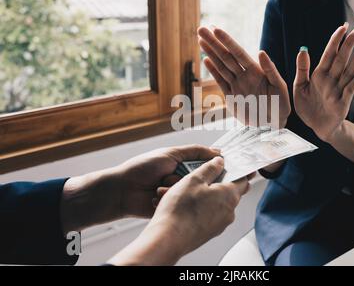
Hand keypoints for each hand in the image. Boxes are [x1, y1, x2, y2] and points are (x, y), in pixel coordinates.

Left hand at [61, 145, 219, 232]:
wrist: (122, 190)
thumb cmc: (142, 168)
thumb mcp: (170, 154)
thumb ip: (195, 152)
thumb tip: (217, 152)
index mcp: (182, 163)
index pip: (206, 163)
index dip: (216, 165)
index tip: (226, 165)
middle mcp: (182, 178)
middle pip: (202, 178)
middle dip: (191, 176)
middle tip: (178, 174)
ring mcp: (177, 192)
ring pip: (190, 190)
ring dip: (175, 186)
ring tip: (159, 184)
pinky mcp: (172, 206)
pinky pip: (181, 202)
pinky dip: (170, 197)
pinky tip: (157, 194)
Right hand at [108, 157, 250, 265]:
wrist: (168, 238)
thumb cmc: (181, 209)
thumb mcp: (194, 179)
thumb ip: (209, 168)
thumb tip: (219, 162)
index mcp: (229, 195)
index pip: (243, 180)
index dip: (240, 171)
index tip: (235, 166)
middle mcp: (229, 211)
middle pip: (230, 192)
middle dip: (219, 182)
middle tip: (204, 176)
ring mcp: (220, 224)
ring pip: (218, 204)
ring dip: (208, 196)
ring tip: (189, 191)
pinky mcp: (210, 232)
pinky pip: (210, 215)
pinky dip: (202, 208)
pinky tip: (187, 206)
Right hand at [198, 27, 290, 127]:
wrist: (273, 125)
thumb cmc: (280, 105)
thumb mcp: (279, 87)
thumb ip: (270, 70)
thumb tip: (261, 52)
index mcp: (256, 71)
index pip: (238, 53)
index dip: (227, 41)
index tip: (216, 29)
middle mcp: (245, 76)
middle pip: (226, 56)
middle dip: (214, 42)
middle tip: (201, 29)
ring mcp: (237, 85)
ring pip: (221, 66)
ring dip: (211, 53)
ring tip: (201, 40)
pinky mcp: (232, 96)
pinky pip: (221, 81)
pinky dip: (213, 71)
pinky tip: (206, 60)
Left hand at [293, 23, 353, 141]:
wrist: (315, 126)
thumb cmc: (307, 107)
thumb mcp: (299, 87)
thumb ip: (302, 69)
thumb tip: (303, 49)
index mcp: (319, 74)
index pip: (329, 53)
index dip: (336, 40)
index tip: (343, 27)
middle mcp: (331, 79)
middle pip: (343, 57)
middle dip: (351, 43)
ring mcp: (339, 89)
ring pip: (350, 69)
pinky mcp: (344, 100)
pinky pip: (352, 86)